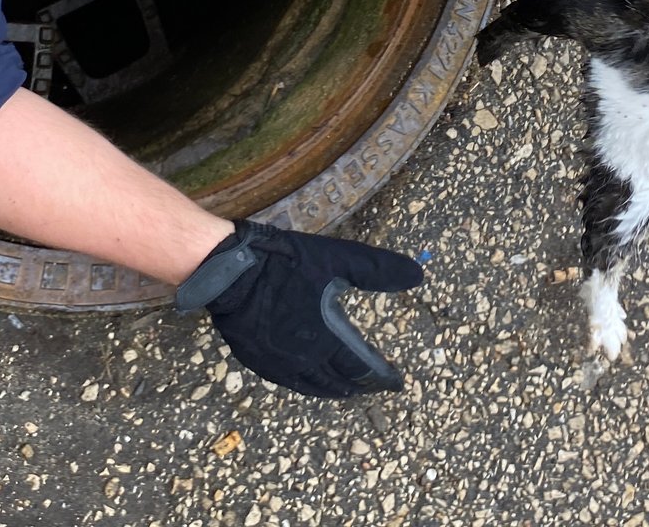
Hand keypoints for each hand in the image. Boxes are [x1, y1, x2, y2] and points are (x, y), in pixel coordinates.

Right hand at [175, 219, 423, 397]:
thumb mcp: (338, 259)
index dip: (382, 376)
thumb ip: (378, 270)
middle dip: (360, 386)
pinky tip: (307, 379)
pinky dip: (306, 384)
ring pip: (312, 386)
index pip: (363, 367)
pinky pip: (288, 381)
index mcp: (328, 338)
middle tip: (375, 387)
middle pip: (339, 382)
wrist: (230, 271)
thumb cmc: (285, 264)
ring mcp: (278, 363)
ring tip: (347, 390)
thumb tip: (418, 275)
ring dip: (333, 389)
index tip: (397, 382)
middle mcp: (305, 359)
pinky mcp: (256, 359)